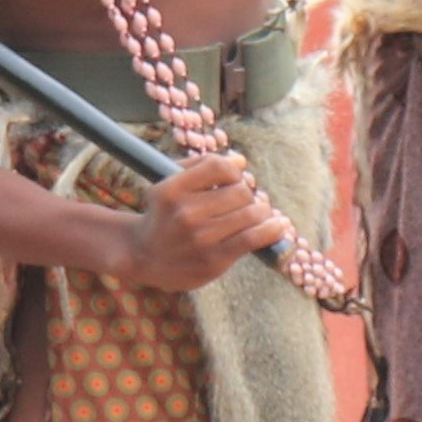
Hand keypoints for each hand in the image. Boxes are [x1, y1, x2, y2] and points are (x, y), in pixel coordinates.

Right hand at [126, 154, 285, 290]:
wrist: (143, 257)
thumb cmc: (164, 215)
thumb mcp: (170, 184)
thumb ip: (202, 166)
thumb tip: (241, 161)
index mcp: (171, 190)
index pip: (220, 166)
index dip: (233, 171)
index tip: (232, 181)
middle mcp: (184, 213)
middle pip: (240, 190)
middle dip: (246, 194)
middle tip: (242, 202)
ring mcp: (200, 238)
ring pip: (252, 213)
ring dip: (261, 211)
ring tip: (257, 214)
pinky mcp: (214, 259)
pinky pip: (254, 238)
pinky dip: (272, 229)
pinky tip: (278, 225)